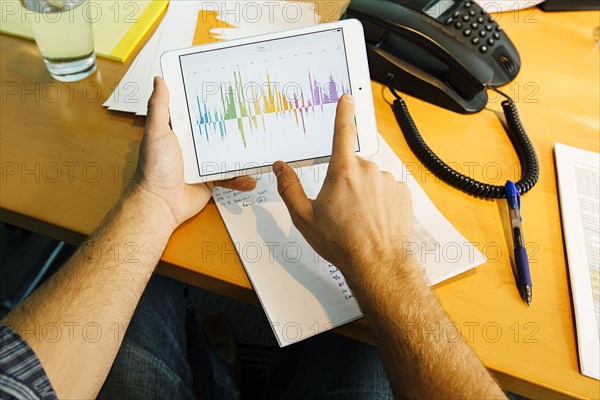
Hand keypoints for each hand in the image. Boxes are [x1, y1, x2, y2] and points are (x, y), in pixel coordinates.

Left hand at [133, 76, 255, 229]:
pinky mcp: (211, 180)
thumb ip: (159, 107)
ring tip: (260, 147)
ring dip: (244, 153)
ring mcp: (203, 163)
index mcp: (180, 131)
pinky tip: (251, 178)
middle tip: (255, 116)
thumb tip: (160, 80)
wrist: (161, 203)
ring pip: (228, 154)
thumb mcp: (156, 132)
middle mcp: (193, 145)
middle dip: (235, 125)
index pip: (198, 112)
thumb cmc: (155, 167)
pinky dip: (241, 178)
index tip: (230, 90)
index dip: (212, 101)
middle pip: (218, 131)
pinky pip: (230, 177)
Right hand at [273, 94, 412, 282]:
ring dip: (365, 192)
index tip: (347, 97)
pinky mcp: (402, 192)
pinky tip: (375, 219)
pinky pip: (387, 190)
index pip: (342, 132)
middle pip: (353, 166)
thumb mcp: (304, 217)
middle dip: (347, 181)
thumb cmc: (340, 242)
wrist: (377, 263)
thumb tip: (280, 167)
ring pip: (371, 179)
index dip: (343, 112)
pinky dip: (381, 200)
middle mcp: (367, 170)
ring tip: (360, 218)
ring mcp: (387, 181)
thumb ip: (289, 188)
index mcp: (342, 171)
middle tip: (342, 209)